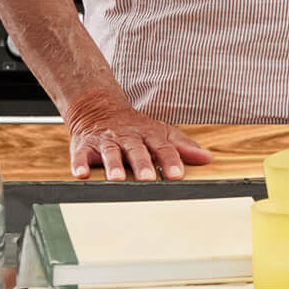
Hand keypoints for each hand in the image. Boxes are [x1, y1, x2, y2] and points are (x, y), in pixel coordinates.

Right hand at [64, 88, 215, 180]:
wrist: (99, 109)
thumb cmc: (136, 128)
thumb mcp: (162, 133)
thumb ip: (183, 147)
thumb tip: (208, 159)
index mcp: (149, 135)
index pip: (163, 147)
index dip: (171, 161)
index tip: (177, 176)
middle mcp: (128, 137)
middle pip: (137, 151)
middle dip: (142, 165)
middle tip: (148, 179)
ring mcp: (106, 141)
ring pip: (110, 152)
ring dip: (113, 165)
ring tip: (116, 179)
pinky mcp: (84, 146)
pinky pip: (81, 155)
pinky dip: (80, 164)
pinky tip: (81, 174)